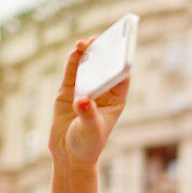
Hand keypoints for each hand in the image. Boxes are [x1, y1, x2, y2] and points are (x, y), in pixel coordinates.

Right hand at [48, 37, 129, 165]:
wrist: (68, 154)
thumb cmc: (87, 144)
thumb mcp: (90, 130)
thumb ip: (87, 114)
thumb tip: (82, 100)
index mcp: (115, 101)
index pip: (122, 78)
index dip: (123, 62)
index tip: (124, 49)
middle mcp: (102, 92)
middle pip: (106, 67)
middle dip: (105, 52)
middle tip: (104, 39)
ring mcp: (85, 90)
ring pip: (88, 67)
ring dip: (88, 53)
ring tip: (87, 42)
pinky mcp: (68, 91)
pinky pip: (72, 72)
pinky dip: (74, 61)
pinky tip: (76, 50)